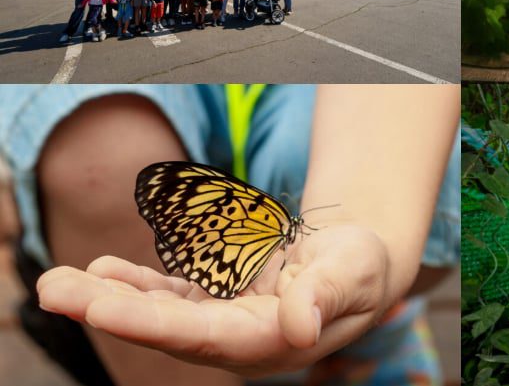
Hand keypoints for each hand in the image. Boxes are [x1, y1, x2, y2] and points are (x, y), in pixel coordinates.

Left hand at [36, 224, 391, 376]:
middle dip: (107, 310)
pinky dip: (135, 285)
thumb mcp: (353, 272)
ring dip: (108, 298)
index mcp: (268, 341)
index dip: (148, 322)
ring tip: (58, 282)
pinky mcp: (219, 301)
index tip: (100, 307)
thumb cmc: (361, 266)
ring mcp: (224, 321)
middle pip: (163, 329)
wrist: (359, 263)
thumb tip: (299, 326)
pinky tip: (103, 270)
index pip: (199, 335)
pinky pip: (169, 296)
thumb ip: (324, 296)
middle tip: (51, 289)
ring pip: (158, 314)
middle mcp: (237, 339)